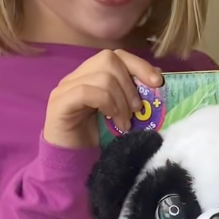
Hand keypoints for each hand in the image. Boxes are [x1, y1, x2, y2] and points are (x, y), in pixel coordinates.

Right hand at [43, 49, 162, 149]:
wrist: (73, 162)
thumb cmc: (98, 137)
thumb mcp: (122, 111)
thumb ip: (134, 92)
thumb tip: (158, 75)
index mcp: (92, 74)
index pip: (117, 55)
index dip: (139, 64)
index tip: (157, 82)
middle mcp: (76, 76)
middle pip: (109, 59)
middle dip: (129, 84)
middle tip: (136, 109)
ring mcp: (65, 88)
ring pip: (102, 77)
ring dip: (120, 100)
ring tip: (125, 122)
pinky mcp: (60, 103)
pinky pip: (86, 91)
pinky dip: (106, 104)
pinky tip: (112, 120)